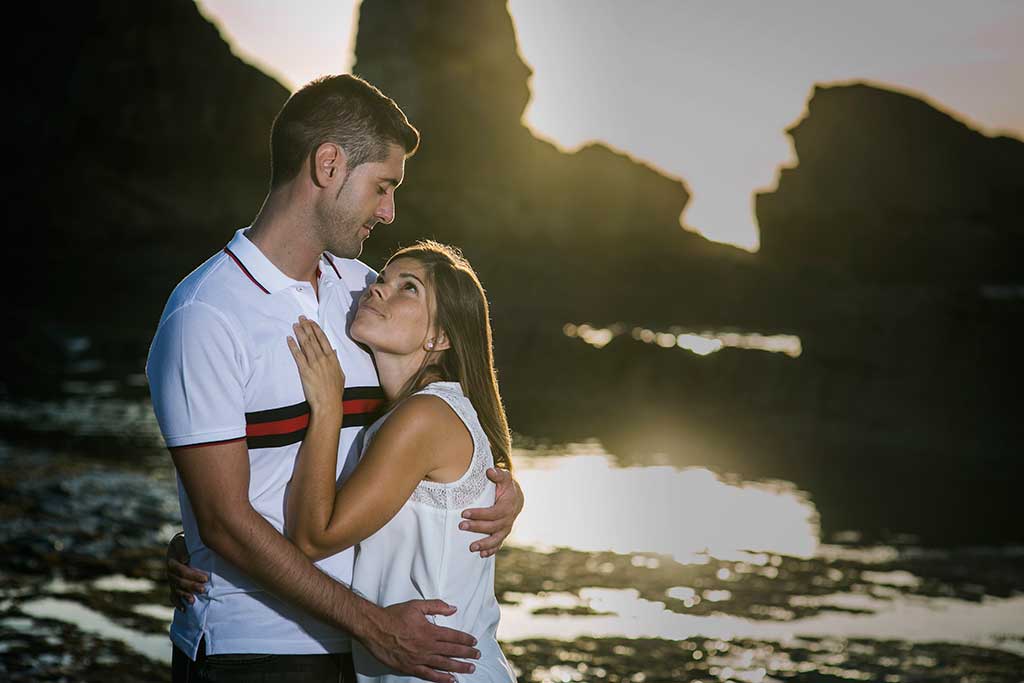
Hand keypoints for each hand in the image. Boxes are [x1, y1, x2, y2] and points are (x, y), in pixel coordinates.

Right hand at [165, 532, 207, 610]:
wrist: (180, 545)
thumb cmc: (184, 542)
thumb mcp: (181, 541)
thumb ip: (182, 548)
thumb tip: (185, 559)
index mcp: (171, 561)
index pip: (181, 571)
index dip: (193, 575)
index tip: (205, 578)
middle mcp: (170, 573)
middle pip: (179, 582)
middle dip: (192, 586)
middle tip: (204, 589)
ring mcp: (171, 581)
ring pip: (176, 590)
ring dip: (185, 596)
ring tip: (193, 601)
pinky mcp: (173, 586)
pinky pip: (173, 596)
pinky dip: (177, 603)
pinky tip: (184, 609)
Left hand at [287, 316, 343, 416]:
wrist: (328, 402)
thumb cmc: (335, 391)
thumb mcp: (340, 374)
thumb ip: (336, 361)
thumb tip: (333, 351)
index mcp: (332, 358)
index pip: (323, 339)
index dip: (316, 329)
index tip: (311, 322)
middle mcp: (323, 358)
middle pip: (313, 339)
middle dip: (307, 327)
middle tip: (301, 318)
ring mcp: (313, 363)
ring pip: (305, 344)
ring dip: (300, 333)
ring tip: (295, 325)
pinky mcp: (304, 370)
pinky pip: (298, 355)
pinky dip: (293, 346)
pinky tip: (289, 339)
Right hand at [361, 600, 478, 682]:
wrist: (374, 628)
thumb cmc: (394, 615)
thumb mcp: (416, 605)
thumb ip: (436, 606)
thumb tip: (453, 608)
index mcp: (430, 631)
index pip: (453, 636)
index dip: (465, 639)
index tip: (474, 642)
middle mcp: (427, 646)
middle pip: (452, 651)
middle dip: (467, 654)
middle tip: (477, 656)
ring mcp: (419, 658)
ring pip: (444, 664)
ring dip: (459, 667)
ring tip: (470, 668)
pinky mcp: (410, 667)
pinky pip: (429, 674)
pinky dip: (441, 678)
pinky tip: (451, 680)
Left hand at [460, 468, 523, 556]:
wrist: (516, 497)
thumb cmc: (506, 486)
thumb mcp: (504, 478)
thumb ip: (498, 474)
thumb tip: (489, 470)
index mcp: (507, 506)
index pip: (493, 512)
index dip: (479, 514)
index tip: (464, 513)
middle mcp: (508, 520)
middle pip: (492, 526)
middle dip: (476, 527)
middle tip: (461, 526)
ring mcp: (505, 529)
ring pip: (496, 539)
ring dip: (484, 544)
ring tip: (471, 547)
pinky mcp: (502, 534)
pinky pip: (498, 544)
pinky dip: (490, 551)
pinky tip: (481, 555)